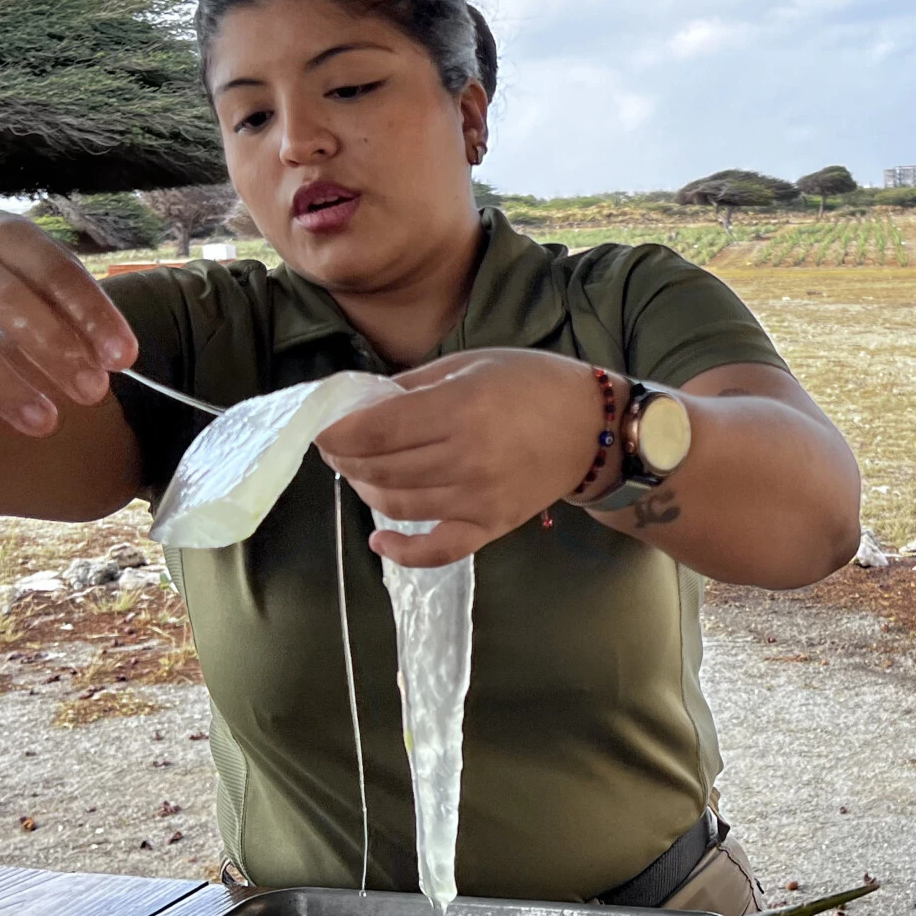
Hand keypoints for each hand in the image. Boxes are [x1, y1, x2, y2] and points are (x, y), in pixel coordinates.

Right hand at [0, 209, 137, 442]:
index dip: (92, 314)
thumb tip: (115, 356)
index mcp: (7, 238)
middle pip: (8, 305)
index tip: (124, 357)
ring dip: (1, 386)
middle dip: (54, 349)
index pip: (55, 273)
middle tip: (95, 393)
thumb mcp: (32, 259)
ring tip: (45, 424)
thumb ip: (71, 300)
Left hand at [317, 349, 609, 564]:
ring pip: (397, 505)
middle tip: (338, 448)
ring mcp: (477, 498)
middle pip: (380, 468)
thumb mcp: (471, 363)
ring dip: (365, 490)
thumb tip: (364, 403)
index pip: (375, 430)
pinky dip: (402, 551)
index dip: (337, 433)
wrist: (592, 426)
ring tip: (360, 474)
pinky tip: (379, 540)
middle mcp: (465, 458)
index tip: (323, 429)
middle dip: (346, 459)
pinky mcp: (490, 526)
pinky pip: (437, 550)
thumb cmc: (532, 383)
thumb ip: (414, 384)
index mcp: (459, 408)